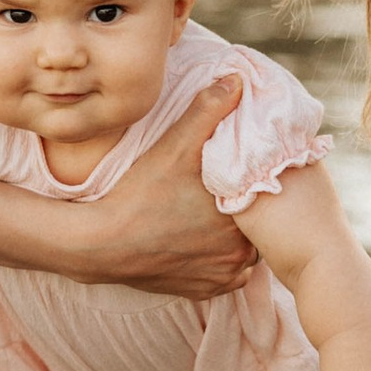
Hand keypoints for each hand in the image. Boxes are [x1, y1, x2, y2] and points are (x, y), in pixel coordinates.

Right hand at [87, 80, 253, 300]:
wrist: (101, 244)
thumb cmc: (140, 193)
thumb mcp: (175, 146)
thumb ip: (209, 110)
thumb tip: (237, 79)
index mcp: (243, 216)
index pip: (269, 196)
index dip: (259, 180)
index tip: (244, 171)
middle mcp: (241, 253)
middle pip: (258, 225)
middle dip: (248, 208)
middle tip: (226, 190)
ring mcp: (223, 276)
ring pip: (244, 250)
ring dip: (235, 235)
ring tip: (213, 214)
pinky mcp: (205, 291)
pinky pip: (226, 274)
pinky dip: (218, 259)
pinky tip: (201, 240)